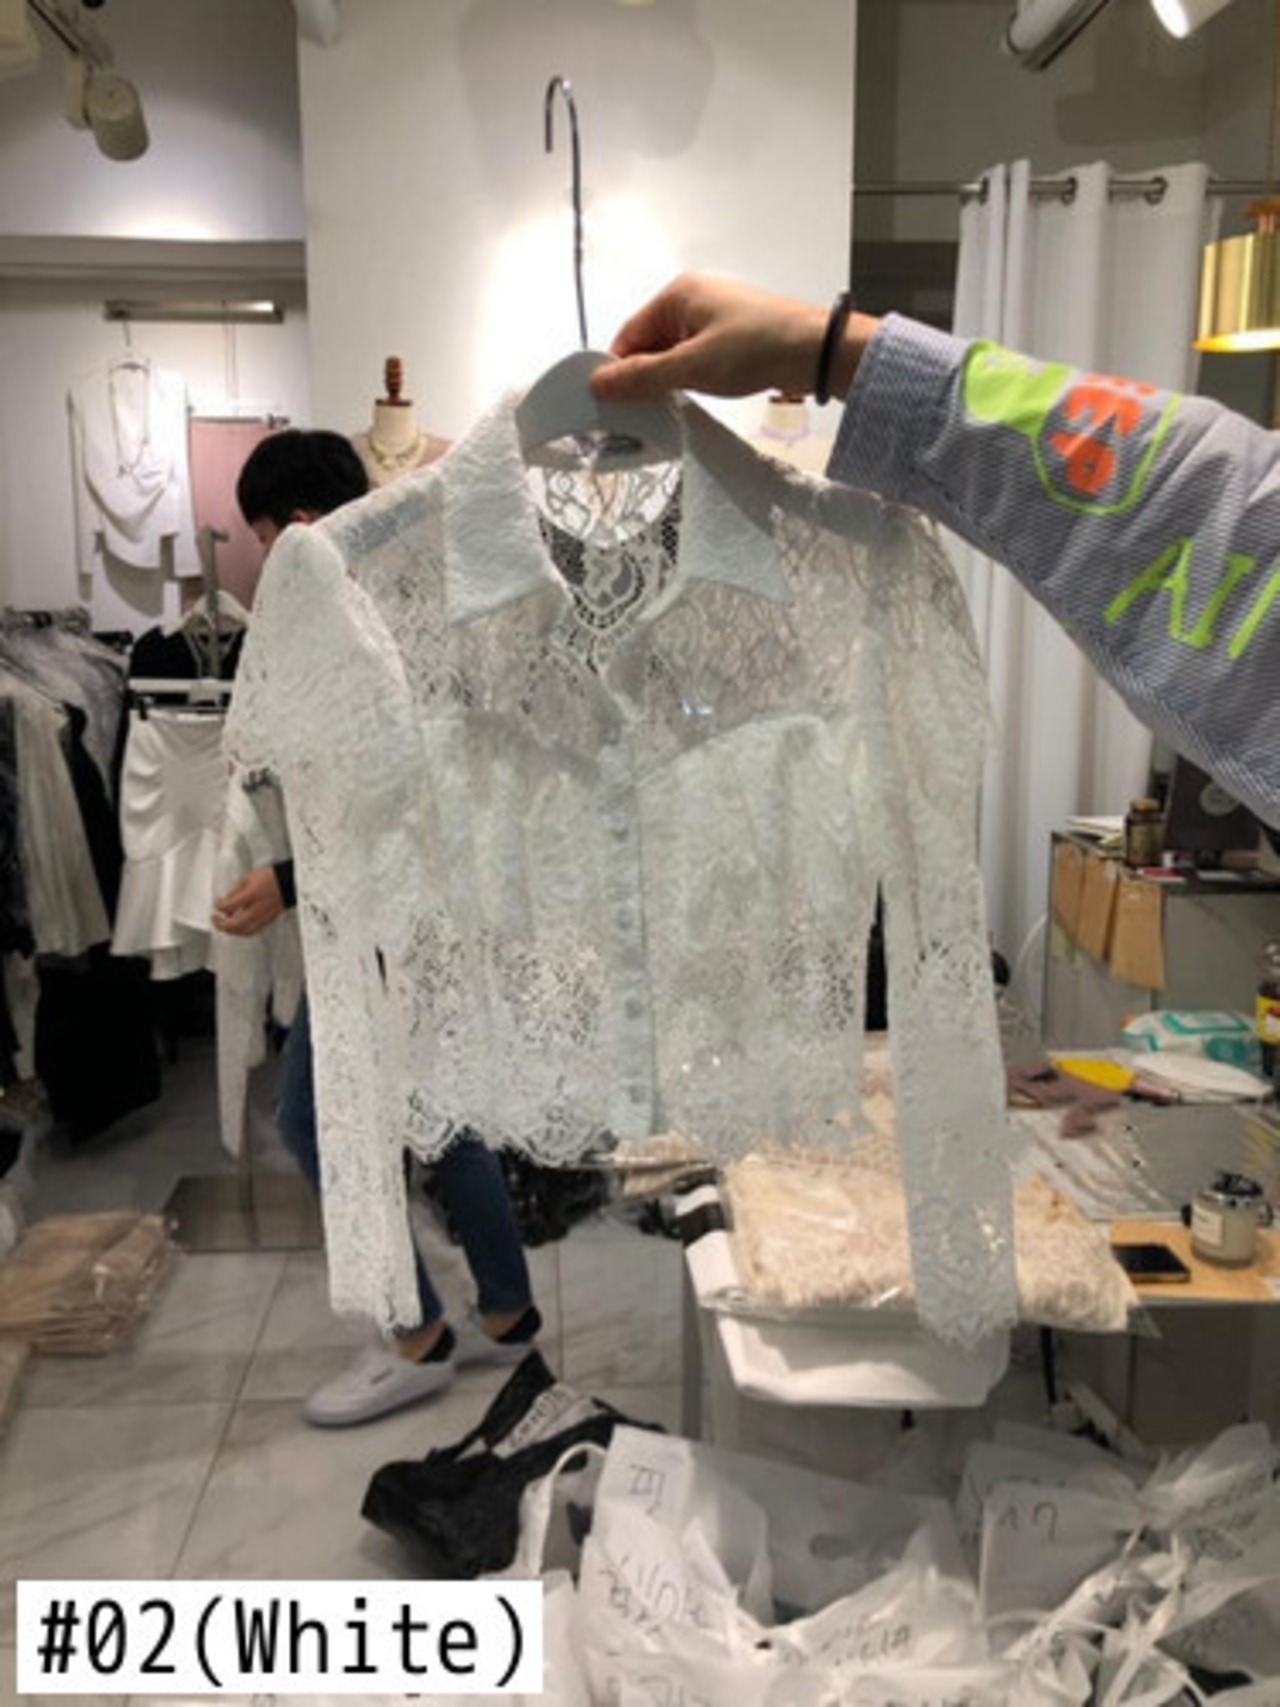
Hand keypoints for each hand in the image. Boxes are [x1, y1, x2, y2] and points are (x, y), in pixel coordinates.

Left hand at [213, 867, 283, 937]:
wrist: (287, 883)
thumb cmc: (270, 878)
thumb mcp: (247, 878)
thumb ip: (234, 891)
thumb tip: (224, 901)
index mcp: (251, 895)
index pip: (228, 906)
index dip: (218, 906)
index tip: (217, 904)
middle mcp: (257, 908)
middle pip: (234, 924)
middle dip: (220, 924)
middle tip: (215, 919)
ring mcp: (263, 916)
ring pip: (243, 931)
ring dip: (230, 931)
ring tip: (224, 925)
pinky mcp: (267, 921)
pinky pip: (252, 931)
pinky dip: (241, 931)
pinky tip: (237, 927)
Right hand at [591, 273, 875, 405]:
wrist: (816, 351)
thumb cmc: (754, 348)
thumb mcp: (691, 366)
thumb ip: (642, 377)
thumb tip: (598, 383)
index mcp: (676, 294)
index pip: (629, 335)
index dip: (620, 370)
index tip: (615, 405)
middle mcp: (693, 299)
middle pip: (650, 344)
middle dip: (646, 377)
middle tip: (643, 413)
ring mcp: (714, 317)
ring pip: (674, 354)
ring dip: (670, 380)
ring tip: (673, 406)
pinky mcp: (733, 336)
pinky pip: (697, 357)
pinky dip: (692, 378)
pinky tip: (697, 396)